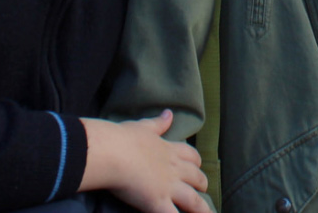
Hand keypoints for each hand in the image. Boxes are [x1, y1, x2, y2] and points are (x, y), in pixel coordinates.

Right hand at [80, 112, 208, 212]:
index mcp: (168, 150)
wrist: (114, 152)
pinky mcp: (158, 202)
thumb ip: (158, 123)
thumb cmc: (123, 138)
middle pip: (196, 177)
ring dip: (203, 210)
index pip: (190, 155)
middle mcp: (173, 169)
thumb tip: (169, 113)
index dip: (195, 161)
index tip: (197, 165)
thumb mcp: (143, 126)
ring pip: (194, 201)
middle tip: (203, 189)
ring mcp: (168, 187)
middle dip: (202, 184)